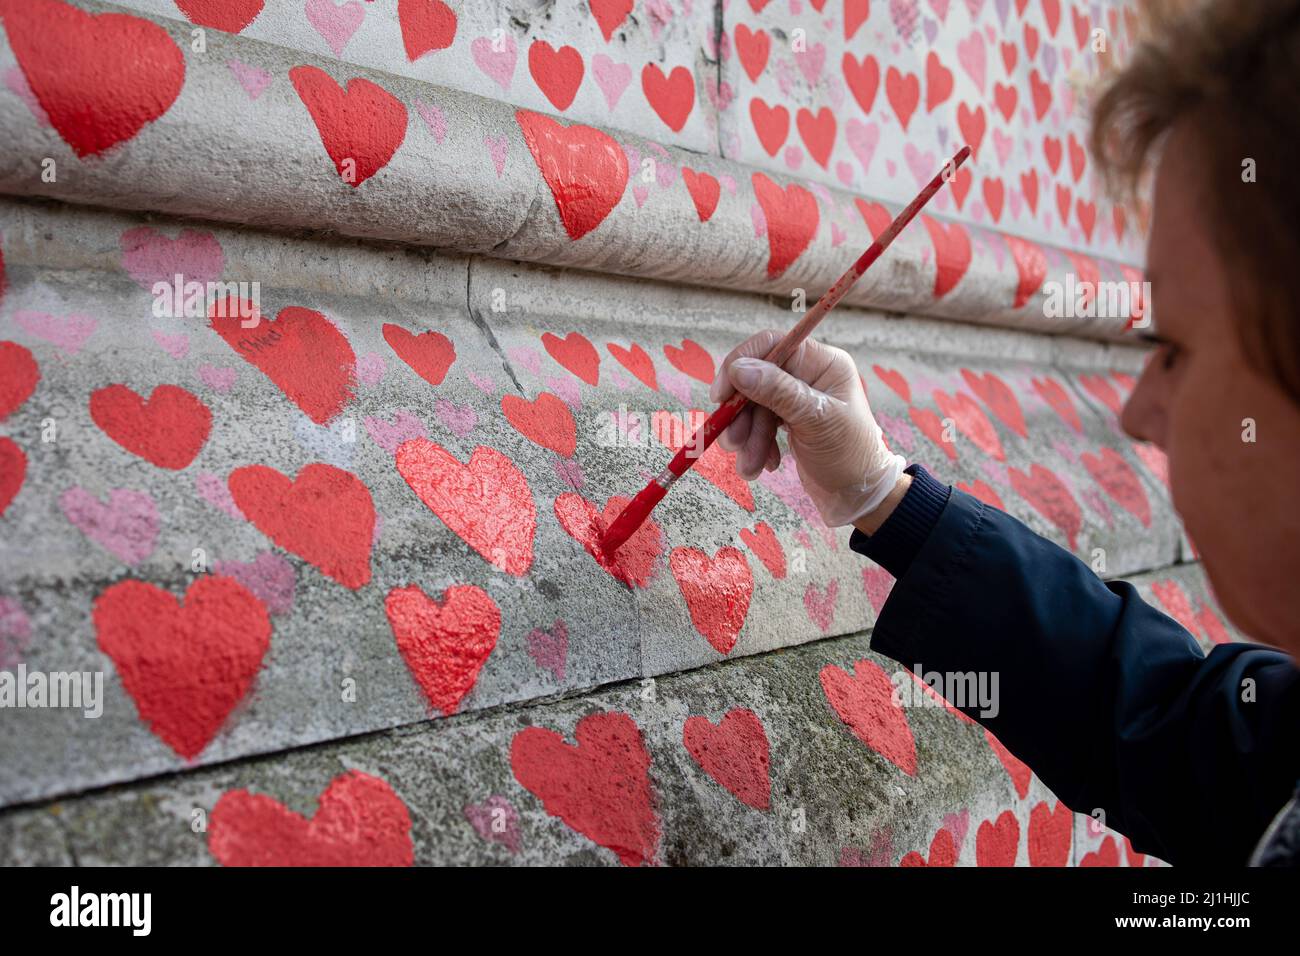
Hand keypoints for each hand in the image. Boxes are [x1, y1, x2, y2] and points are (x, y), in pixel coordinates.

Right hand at [710, 329, 906, 528]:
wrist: (858, 495)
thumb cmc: (849, 455)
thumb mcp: (815, 421)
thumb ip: (778, 392)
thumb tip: (739, 368)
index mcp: (822, 363)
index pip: (771, 345)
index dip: (740, 364)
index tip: (721, 395)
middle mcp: (808, 375)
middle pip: (756, 379)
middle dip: (742, 415)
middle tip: (732, 444)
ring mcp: (797, 398)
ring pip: (753, 406)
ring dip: (747, 438)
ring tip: (750, 467)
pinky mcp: (788, 420)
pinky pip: (759, 425)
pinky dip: (756, 446)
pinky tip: (766, 465)